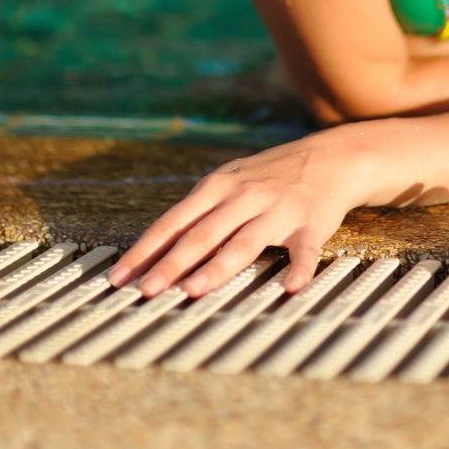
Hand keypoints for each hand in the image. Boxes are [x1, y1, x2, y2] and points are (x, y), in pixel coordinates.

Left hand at [104, 125, 368, 298]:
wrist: (329, 158)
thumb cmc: (268, 177)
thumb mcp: (229, 184)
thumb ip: (198, 216)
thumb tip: (155, 252)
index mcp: (217, 187)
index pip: (172, 223)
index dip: (145, 251)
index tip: (120, 277)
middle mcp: (243, 196)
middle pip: (202, 234)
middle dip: (171, 264)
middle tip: (146, 291)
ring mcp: (277, 209)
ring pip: (244, 241)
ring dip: (217, 267)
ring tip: (194, 290)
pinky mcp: (311, 223)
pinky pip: (304, 250)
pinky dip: (298, 269)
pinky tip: (290, 287)